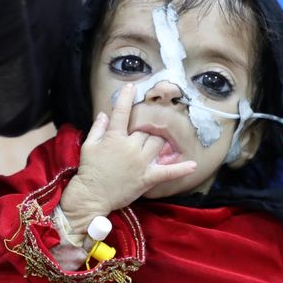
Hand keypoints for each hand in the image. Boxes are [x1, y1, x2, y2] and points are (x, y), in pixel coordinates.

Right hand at [59, 83, 197, 237]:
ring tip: (157, 143)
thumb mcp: (88, 145)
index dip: (126, 98)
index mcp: (115, 137)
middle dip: (145, 129)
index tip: (131, 87)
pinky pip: (168, 172)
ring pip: (158, 143)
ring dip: (159, 141)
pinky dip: (181, 169)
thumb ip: (98, 128)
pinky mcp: (147, 177)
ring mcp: (140, 162)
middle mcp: (130, 147)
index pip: (122, 113)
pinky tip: (193, 165)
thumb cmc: (89, 169)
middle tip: (143, 133)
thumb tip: (104, 114)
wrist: (92, 195)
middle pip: (146, 130)